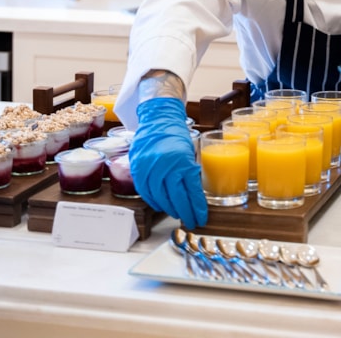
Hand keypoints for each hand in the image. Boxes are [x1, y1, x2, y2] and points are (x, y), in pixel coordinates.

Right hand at [129, 97, 207, 228]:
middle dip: (186, 213)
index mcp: (182, 161)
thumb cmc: (176, 135)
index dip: (197, 208)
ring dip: (170, 209)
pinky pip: (146, 192)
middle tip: (192, 221)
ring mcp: (149, 167)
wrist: (157, 119)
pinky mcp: (138, 168)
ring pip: (160, 198)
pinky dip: (154, 201)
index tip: (202, 218)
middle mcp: (165, 165)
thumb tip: (195, 197)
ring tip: (179, 215)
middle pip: (177, 198)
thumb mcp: (190, 152)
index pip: (191, 191)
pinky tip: (162, 206)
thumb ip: (190, 173)